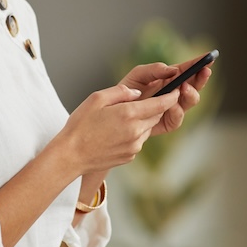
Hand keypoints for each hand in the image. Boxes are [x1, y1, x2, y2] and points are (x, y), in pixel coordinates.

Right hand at [57, 84, 180, 175]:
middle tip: (149, 99)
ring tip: (124, 117)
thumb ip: (120, 91)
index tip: (176, 90)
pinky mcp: (130, 156)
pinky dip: (134, 133)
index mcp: (128, 114)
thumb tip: (137, 93)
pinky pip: (139, 140)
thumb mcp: (96, 98)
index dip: (171, 96)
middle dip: (156, 107)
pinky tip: (117, 132)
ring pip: (147, 128)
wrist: (71, 155)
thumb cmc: (80, 125)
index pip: (160, 104)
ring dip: (143, 120)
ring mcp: (134, 146)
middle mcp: (136, 131)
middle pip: (156, 115)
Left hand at [119, 58, 212, 136]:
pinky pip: (177, 119)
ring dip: (191, 94)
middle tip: (202, 72)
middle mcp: (174, 94)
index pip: (188, 70)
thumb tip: (174, 70)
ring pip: (190, 102)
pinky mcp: (165, 123)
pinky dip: (177, 111)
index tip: (209, 58)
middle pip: (194, 86)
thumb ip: (155, 70)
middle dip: (200, 79)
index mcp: (169, 79)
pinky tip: (172, 104)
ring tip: (184, 87)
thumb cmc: (126, 91)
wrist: (112, 113)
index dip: (199, 64)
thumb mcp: (139, 74)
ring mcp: (171, 109)